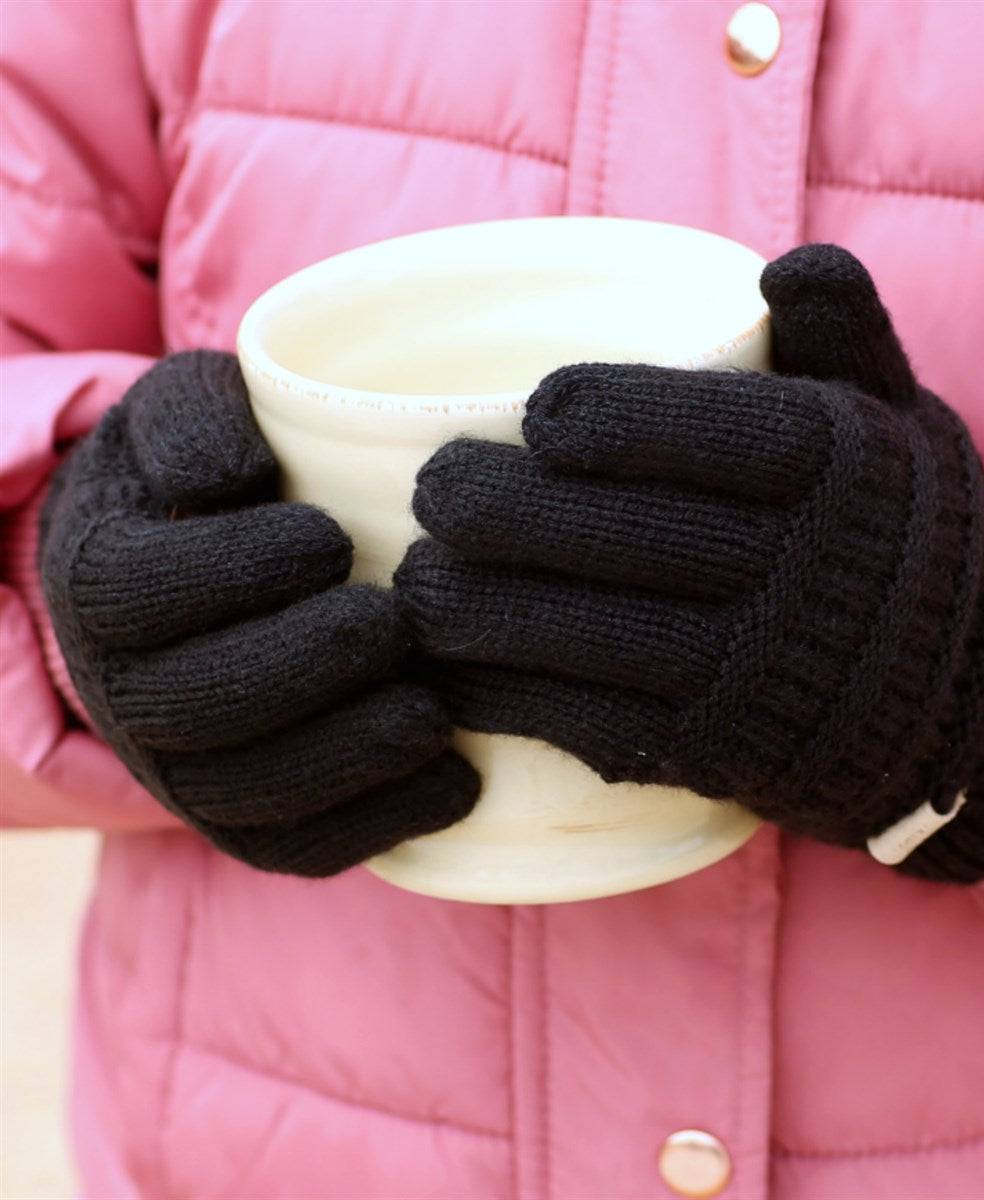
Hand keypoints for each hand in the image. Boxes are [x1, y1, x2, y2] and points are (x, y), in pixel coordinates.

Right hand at [38, 351, 478, 876]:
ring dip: (345, 758)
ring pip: (245, 793)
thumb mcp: (190, 415)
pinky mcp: (243, 821)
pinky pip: (294, 846)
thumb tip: (233, 474)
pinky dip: (375, 825)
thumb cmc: (215, 483)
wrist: (200, 581)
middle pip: (194, 705)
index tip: (328, 540)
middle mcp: (125, 693)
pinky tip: (455, 782)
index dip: (233, 570)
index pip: (139, 589)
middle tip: (389, 624)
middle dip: (300, 668)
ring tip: (431, 715)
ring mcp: (181, 770)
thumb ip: (198, 420)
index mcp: (101, 583)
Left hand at [396, 246, 983, 881]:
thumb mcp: (900, 417)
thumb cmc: (902, 532)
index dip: (595, 416)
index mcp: (831, 466)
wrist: (966, 696)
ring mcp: (749, 672)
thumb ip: (846, 335)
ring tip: (418, 581)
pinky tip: (453, 668)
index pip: (691, 427)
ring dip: (474, 609)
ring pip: (580, 635)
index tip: (533, 413)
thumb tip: (784, 268)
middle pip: (610, 533)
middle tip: (432, 491)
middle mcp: (791, 570)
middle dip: (495, 510)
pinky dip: (505, 696)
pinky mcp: (713, 751)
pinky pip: (586, 724)